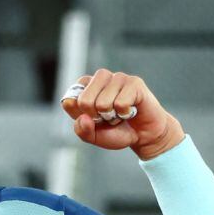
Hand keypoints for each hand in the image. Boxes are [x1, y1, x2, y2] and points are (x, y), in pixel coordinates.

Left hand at [61, 69, 185, 159]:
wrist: (143, 135)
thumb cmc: (117, 132)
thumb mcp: (94, 136)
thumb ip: (82, 130)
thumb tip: (84, 118)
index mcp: (86, 87)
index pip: (70, 99)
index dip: (81, 115)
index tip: (93, 118)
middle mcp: (100, 78)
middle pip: (84, 101)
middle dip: (96, 117)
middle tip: (108, 117)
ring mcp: (117, 78)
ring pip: (102, 103)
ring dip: (112, 116)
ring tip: (119, 114)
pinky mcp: (134, 82)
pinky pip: (120, 103)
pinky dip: (124, 113)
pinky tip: (130, 111)